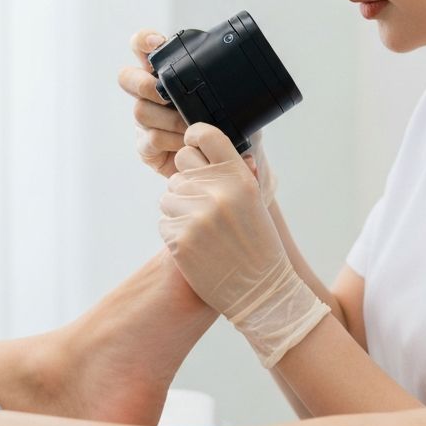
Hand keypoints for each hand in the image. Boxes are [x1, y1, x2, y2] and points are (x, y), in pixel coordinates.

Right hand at [118, 28, 278, 205]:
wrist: (230, 164)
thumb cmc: (229, 126)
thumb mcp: (235, 102)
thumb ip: (232, 88)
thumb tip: (238, 77)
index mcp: (167, 74)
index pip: (144, 47)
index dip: (144, 41)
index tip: (156, 43)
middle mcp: (150, 95)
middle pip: (127, 77)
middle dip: (143, 83)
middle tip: (167, 95)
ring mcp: (145, 121)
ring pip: (141, 111)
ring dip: (169, 119)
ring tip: (191, 127)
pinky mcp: (146, 148)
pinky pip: (150, 140)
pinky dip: (171, 141)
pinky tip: (188, 144)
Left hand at [159, 123, 327, 365]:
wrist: (261, 290)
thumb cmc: (259, 242)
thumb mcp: (254, 200)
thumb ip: (234, 170)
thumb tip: (210, 142)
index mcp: (238, 177)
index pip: (206, 135)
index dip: (194, 135)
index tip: (192, 142)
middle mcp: (217, 192)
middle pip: (181, 162)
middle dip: (187, 178)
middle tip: (202, 199)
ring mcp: (196, 216)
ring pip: (168, 194)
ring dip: (179, 208)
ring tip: (203, 227)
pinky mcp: (180, 239)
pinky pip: (164, 221)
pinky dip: (175, 232)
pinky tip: (196, 244)